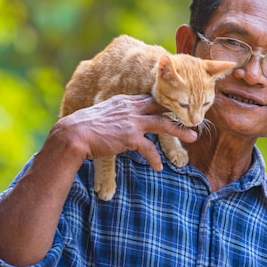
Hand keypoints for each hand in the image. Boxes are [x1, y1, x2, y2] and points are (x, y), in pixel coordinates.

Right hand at [56, 94, 197, 171]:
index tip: (176, 107)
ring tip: (192, 137)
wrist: (73, 134)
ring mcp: (132, 121)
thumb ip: (115, 116)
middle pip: (162, 107)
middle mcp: (130, 108)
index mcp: (124, 101)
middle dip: (179, 112)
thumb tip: (119, 124)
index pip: (149, 99)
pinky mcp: (130, 136)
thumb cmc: (82, 128)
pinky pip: (149, 148)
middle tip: (193, 118)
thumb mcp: (101, 115)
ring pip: (163, 123)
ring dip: (179, 131)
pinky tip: (159, 167)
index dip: (164, 103)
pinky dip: (155, 158)